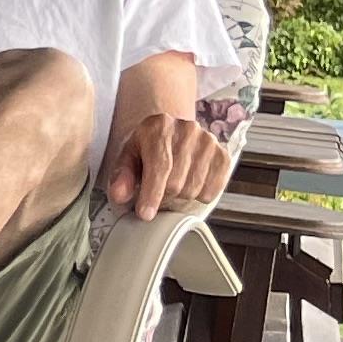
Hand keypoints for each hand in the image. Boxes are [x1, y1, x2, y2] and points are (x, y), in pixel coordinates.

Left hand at [106, 111, 230, 215]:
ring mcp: (208, 141)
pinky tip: (190, 184)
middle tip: (157, 193)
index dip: (151, 194)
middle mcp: (188, 130)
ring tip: (172, 186)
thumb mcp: (128, 158)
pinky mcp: (223, 154)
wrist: (172, 133)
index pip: (159, 166)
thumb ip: (122, 176)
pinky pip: (213, 189)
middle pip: (177, 182)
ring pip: (195, 189)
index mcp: (160, 127)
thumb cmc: (147, 149)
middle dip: (163, 197)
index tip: (145, 214)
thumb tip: (119, 195)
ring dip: (181, 197)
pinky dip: (200, 195)